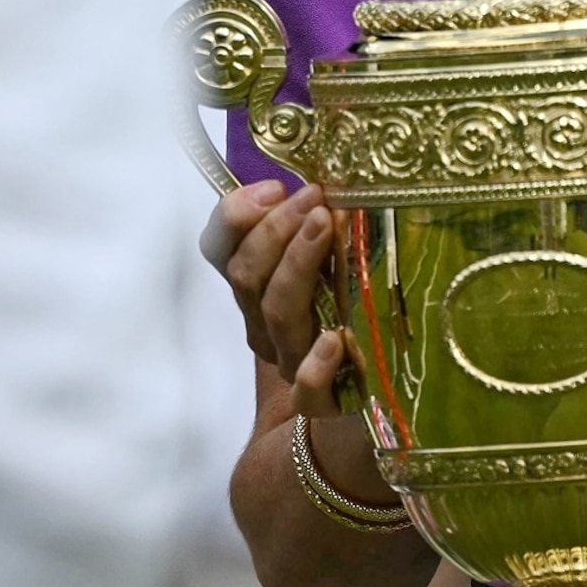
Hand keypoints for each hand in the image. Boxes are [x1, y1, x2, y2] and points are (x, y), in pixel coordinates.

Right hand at [202, 178, 356, 417]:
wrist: (365, 397)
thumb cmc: (352, 312)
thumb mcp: (331, 254)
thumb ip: (312, 221)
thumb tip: (313, 184)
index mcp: (255, 287)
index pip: (220, 248)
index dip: (237, 214)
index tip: (276, 187)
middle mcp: (264, 325)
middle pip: (247, 276)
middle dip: (276, 229)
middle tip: (313, 198)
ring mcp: (290, 362)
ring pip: (277, 313)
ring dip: (297, 264)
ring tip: (326, 225)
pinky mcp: (322, 402)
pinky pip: (308, 390)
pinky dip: (315, 365)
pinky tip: (334, 339)